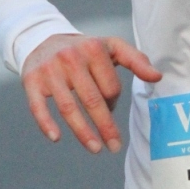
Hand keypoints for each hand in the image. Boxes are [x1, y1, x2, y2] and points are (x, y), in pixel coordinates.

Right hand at [21, 33, 161, 154]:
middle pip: (92, 100)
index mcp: (93, 49)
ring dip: (83, 132)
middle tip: (114, 146)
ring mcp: (50, 70)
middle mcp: (71, 58)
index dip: (114, 101)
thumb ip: (136, 60)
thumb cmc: (83, 49)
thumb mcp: (111, 47)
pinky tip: (56, 138)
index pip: (110, 87)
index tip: (110, 106)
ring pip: (68, 107)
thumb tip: (157, 77)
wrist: (42, 39)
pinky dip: (46, 124)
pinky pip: (38, 106)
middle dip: (106, 127)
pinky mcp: (31, 80)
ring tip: (95, 149)